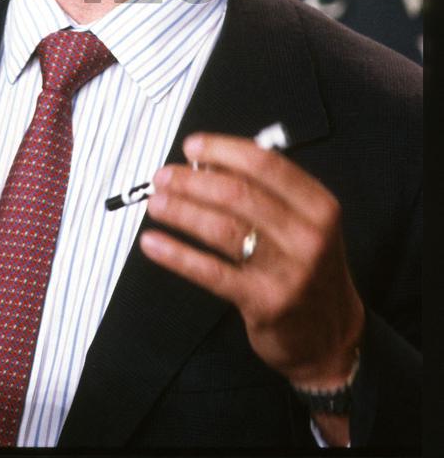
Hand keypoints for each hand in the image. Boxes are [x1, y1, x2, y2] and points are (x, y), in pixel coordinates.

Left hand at [140, 132, 363, 389]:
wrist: (332, 338)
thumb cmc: (308, 269)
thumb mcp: (304, 224)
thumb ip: (266, 193)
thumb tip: (207, 165)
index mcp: (318, 205)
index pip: (265, 165)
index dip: (223, 150)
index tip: (191, 146)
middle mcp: (307, 235)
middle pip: (238, 194)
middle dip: (192, 181)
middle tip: (163, 177)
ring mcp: (288, 271)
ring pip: (222, 230)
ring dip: (181, 211)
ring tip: (155, 204)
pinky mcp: (265, 302)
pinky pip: (211, 272)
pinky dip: (177, 255)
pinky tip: (153, 243)